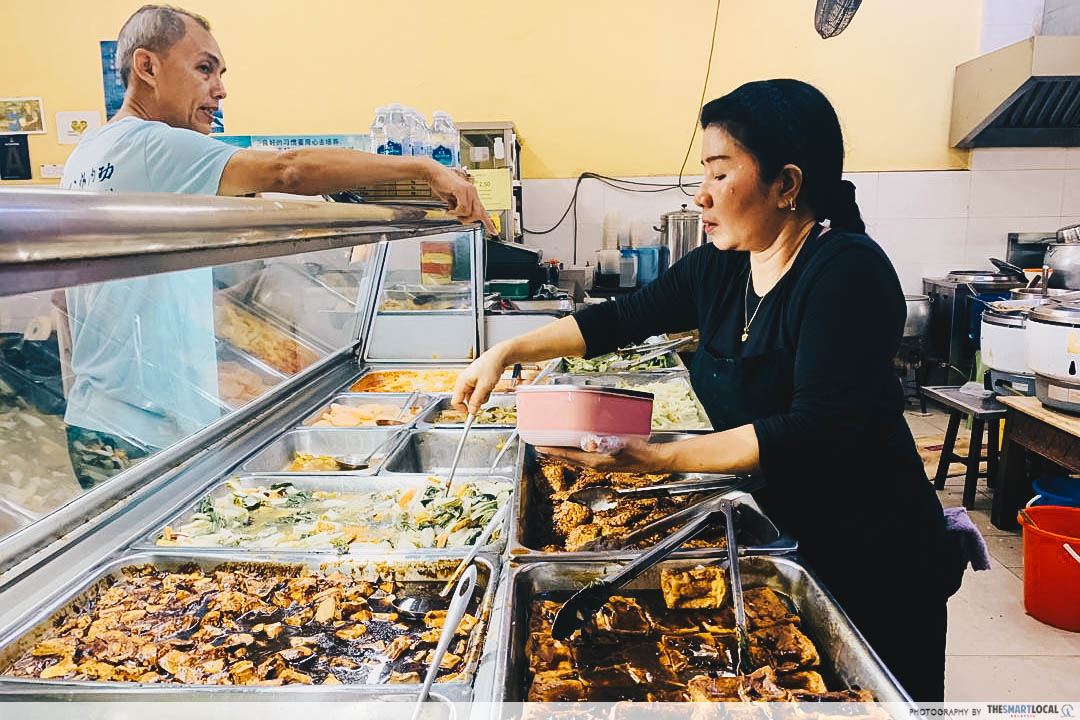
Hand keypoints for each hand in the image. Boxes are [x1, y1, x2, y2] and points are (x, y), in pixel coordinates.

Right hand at [427, 163, 496, 235]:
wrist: (433, 173)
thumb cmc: (441, 184)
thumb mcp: (452, 200)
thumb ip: (459, 208)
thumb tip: (462, 217)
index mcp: (472, 194)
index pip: (483, 211)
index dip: (488, 223)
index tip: (493, 232)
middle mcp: (473, 192)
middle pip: (479, 214)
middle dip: (468, 219)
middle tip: (458, 217)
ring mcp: (469, 190)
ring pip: (470, 212)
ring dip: (458, 214)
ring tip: (451, 209)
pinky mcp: (462, 190)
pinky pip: (463, 208)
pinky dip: (455, 211)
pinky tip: (449, 208)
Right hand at [452, 346, 509, 413]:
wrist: (498, 357)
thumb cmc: (490, 367)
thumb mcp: (484, 387)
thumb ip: (476, 400)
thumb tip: (471, 411)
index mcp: (461, 382)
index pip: (456, 402)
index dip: (463, 409)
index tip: (473, 414)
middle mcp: (463, 382)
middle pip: (466, 400)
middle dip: (477, 400)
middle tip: (486, 393)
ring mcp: (470, 381)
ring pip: (474, 397)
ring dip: (482, 396)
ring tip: (489, 386)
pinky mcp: (476, 381)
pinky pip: (479, 392)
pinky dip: (485, 391)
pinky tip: (489, 384)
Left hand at [537, 437, 671, 473]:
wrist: (652, 460)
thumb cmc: (639, 452)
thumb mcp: (621, 444)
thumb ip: (605, 443)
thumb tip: (589, 441)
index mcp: (593, 461)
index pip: (566, 455)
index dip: (551, 450)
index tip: (538, 444)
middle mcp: (593, 464)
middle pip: (566, 457)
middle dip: (552, 451)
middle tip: (540, 443)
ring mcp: (598, 463)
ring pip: (573, 457)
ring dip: (562, 451)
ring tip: (553, 444)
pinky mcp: (604, 460)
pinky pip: (582, 456)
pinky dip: (574, 450)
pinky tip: (576, 443)